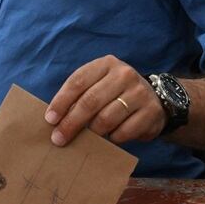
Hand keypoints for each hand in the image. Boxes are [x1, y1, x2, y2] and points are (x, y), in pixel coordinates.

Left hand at [45, 55, 166, 146]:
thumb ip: (80, 96)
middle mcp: (124, 74)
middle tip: (59, 139)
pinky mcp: (150, 112)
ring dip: (93, 132)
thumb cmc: (116, 93)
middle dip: (71, 123)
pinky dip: (112, 138)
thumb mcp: (99, 85)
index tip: (50, 119)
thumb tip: (56, 119)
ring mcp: (139, 92)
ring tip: (88, 138)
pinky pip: (123, 131)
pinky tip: (110, 138)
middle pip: (90, 101)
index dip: (61, 102)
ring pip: (106, 118)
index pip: (78, 82)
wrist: (154, 99)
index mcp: (106, 64)